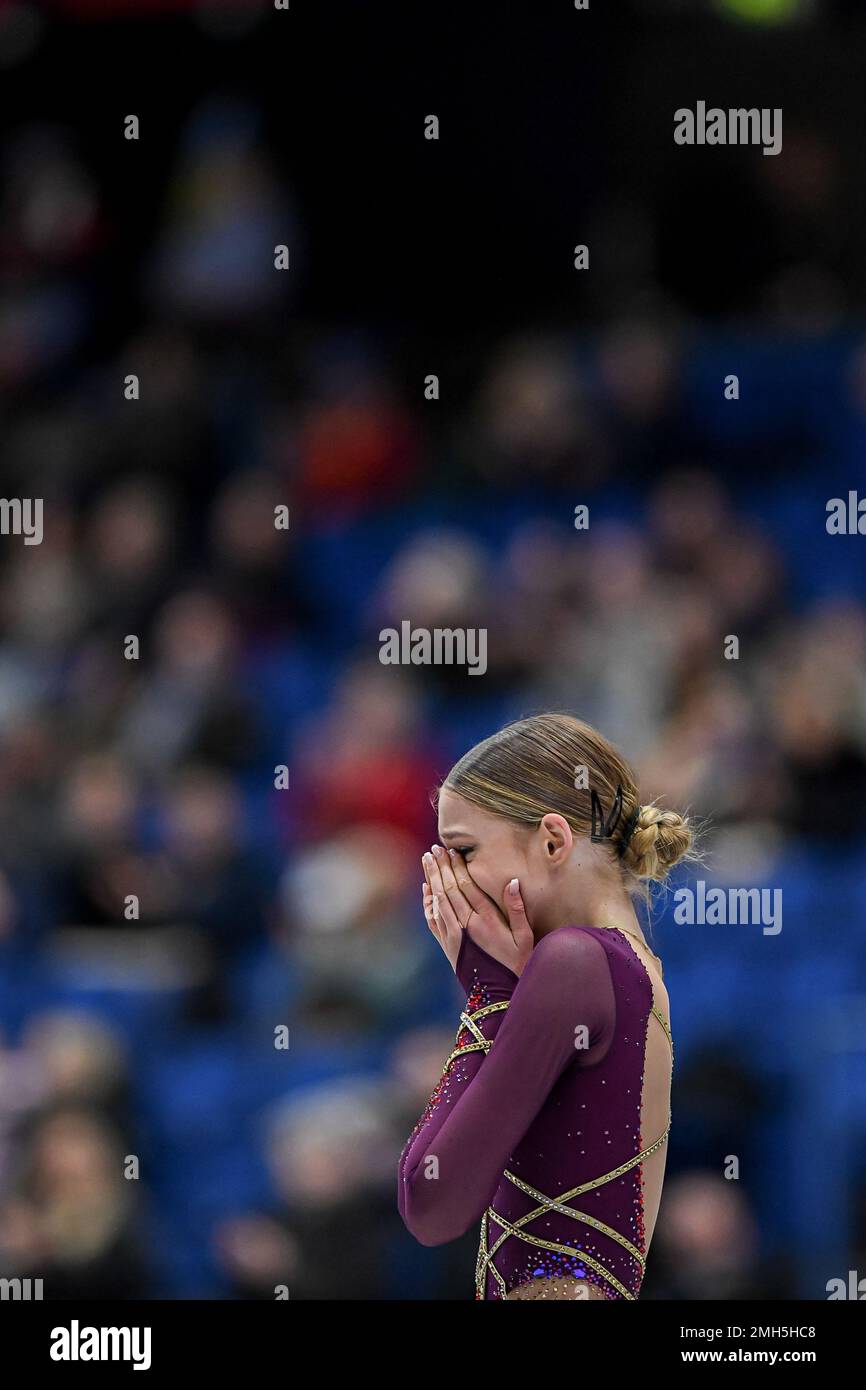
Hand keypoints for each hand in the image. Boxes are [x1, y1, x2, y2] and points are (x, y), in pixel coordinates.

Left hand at [421, 844, 533, 976]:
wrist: (498, 996)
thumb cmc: (516, 964)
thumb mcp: (524, 936)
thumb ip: (517, 908)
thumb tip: (512, 881)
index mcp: (485, 921)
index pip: (466, 887)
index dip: (458, 867)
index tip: (452, 851)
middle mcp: (466, 926)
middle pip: (449, 890)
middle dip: (441, 867)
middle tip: (434, 849)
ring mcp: (453, 936)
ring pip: (438, 901)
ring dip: (432, 879)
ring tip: (427, 860)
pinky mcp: (447, 945)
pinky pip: (433, 919)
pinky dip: (428, 902)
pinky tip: (427, 889)